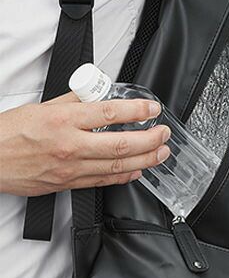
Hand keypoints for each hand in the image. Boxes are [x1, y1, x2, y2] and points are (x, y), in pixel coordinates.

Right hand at [0, 93, 170, 195]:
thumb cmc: (8, 134)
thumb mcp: (41, 107)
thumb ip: (74, 100)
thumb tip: (98, 93)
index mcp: (62, 120)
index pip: (109, 113)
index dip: (136, 111)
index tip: (152, 109)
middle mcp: (70, 146)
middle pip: (121, 144)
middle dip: (150, 139)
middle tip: (164, 133)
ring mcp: (71, 168)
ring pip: (117, 166)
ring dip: (145, 160)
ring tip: (161, 153)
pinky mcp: (69, 184)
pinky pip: (104, 181)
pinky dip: (125, 176)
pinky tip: (138, 170)